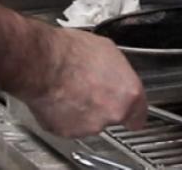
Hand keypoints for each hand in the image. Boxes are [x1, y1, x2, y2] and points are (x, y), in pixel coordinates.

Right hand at [22, 27, 146, 137]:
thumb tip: (113, 71)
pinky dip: (64, 115)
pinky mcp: (66, 132)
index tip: (130, 111)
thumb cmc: (70, 52)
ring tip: (70, 88)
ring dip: (83, 110)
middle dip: (103, 105)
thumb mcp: (106, 49)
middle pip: (113, 115)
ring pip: (90, 122)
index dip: (132, 111)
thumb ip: (117, 70)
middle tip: (89, 87)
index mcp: (128, 94)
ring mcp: (89, 126)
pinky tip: (58, 97)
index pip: (139, 115)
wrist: (42, 63)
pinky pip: (68, 125)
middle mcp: (112, 114)